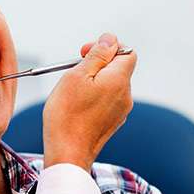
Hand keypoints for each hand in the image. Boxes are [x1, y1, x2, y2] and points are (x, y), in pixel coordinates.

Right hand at [42, 33, 136, 171]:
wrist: (67, 153)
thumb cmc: (67, 115)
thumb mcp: (77, 75)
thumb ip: (96, 55)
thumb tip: (110, 40)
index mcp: (119, 80)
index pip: (126, 52)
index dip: (107, 47)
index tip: (84, 53)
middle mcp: (125, 95)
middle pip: (117, 68)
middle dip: (96, 65)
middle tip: (74, 71)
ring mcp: (120, 111)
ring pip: (110, 86)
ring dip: (93, 82)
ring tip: (72, 92)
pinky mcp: (112, 123)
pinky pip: (106, 102)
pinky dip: (93, 98)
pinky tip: (76, 106)